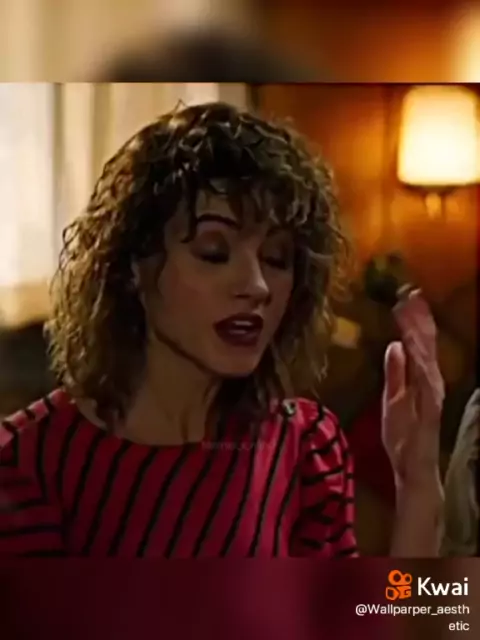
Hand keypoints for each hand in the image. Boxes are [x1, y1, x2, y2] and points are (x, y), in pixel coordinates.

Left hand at [381, 290, 444, 489]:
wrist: (411, 465)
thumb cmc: (402, 434)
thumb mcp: (392, 397)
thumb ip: (395, 372)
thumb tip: (394, 345)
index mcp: (420, 378)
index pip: (418, 345)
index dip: (414, 322)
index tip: (406, 299)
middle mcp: (430, 381)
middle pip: (425, 345)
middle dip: (418, 320)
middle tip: (411, 294)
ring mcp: (431, 393)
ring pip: (426, 357)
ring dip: (419, 333)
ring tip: (412, 310)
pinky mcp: (429, 406)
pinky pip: (424, 379)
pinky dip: (420, 360)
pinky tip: (414, 345)